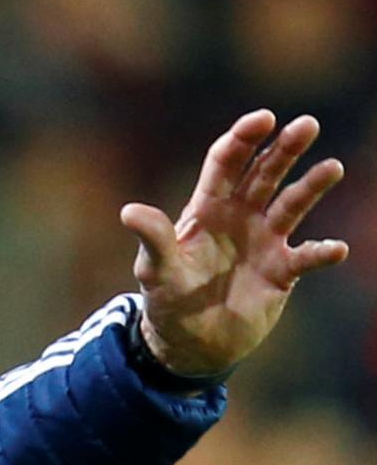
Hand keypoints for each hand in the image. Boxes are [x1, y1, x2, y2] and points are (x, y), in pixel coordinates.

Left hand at [119, 110, 348, 377]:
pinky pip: (307, 257)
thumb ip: (153, 240)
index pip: (226, 164)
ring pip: (292, 204)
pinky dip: (322, 252)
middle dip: (284, 149)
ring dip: (312, 186)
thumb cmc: (168, 301)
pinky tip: (336, 250)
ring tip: (332, 168)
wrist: (190, 344)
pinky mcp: (282, 272)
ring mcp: (264, 242)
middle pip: (265, 174)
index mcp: (207, 210)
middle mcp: (239, 218)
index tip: (263, 119)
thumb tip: (129, 212)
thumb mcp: (156, 271)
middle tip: (306, 124)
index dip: (243, 139)